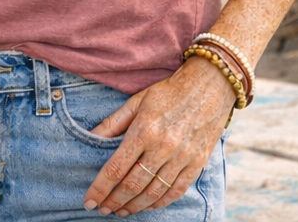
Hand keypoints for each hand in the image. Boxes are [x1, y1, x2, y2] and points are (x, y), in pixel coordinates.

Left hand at [82, 57, 233, 215]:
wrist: (208, 87)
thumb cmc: (168, 92)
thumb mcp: (136, 100)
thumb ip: (113, 122)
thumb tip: (91, 138)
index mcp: (144, 130)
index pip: (116, 167)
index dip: (100, 188)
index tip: (89, 201)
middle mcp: (163, 147)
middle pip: (133, 185)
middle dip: (114, 201)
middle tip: (102, 209)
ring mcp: (181, 158)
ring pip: (153, 193)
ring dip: (133, 206)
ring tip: (120, 211)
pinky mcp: (196, 164)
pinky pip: (175, 192)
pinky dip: (158, 204)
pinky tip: (146, 206)